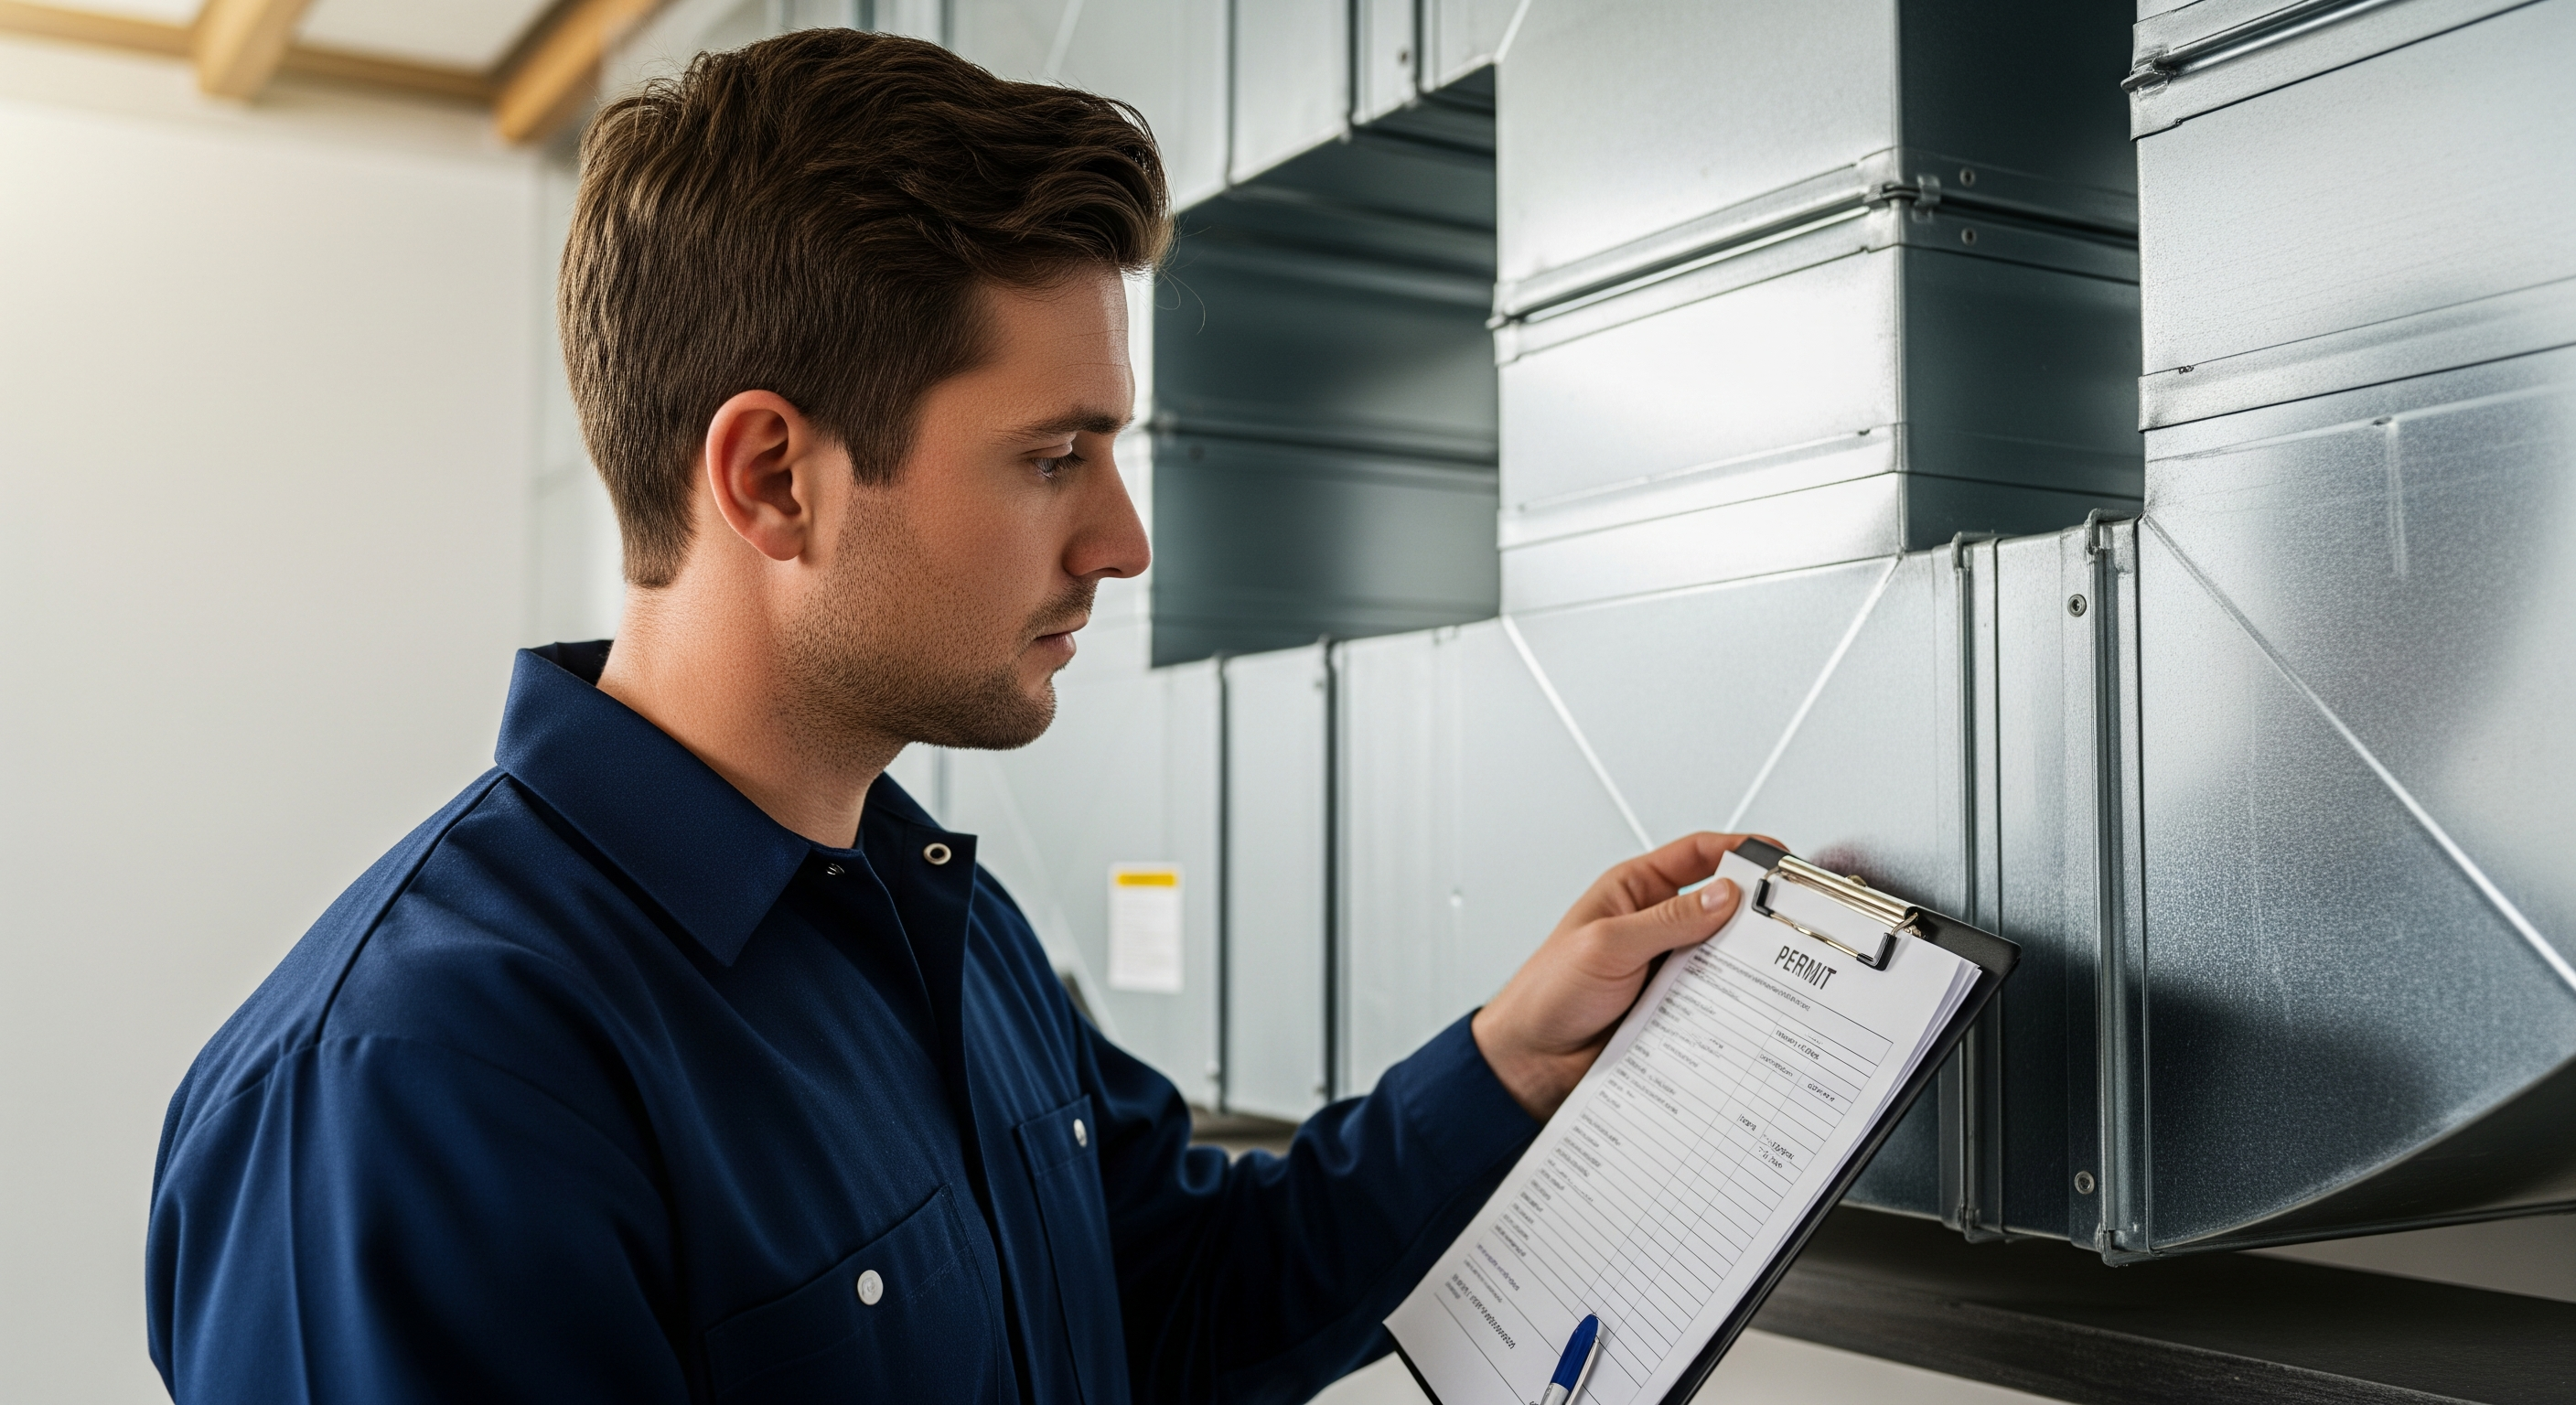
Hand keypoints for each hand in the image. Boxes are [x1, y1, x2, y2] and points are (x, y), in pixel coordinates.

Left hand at [1470, 833, 1757, 1119]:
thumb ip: (1668, 919)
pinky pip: (1716, 1000)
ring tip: (1772, 970)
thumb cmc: (1548, 992)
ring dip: (1745, 965)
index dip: (1739, 851)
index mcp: (1634, 891)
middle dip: (1753, 915)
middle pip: (1719, 908)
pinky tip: (1748, 1010)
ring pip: (1723, 957)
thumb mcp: (1608, 944)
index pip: (1697, 856)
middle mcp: (1653, 926)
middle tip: (1787, 924)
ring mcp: (1666, 968)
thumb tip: (1725, 895)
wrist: (1531, 1062)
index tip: (1778, 860)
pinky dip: (1734, 1004)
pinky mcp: (1674, 1007)